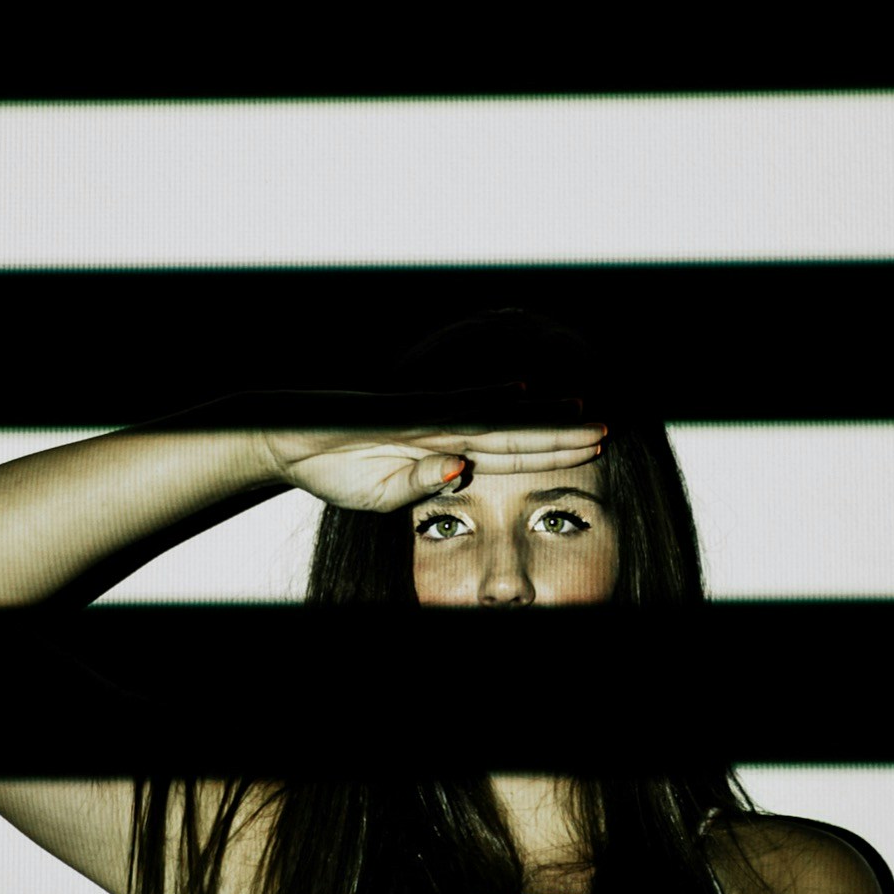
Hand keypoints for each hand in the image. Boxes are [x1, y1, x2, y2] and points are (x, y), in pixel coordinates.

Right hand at [249, 383, 603, 513]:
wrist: (284, 440)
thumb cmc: (332, 469)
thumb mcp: (382, 498)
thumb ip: (422, 487)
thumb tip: (463, 474)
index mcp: (443, 456)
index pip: (508, 456)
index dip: (550, 454)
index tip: (591, 452)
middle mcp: (444, 433)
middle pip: (516, 434)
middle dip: (563, 434)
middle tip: (609, 429)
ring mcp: (427, 420)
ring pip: (497, 419)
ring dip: (541, 418)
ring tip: (585, 413)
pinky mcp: (404, 414)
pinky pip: (453, 408)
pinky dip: (488, 402)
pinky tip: (523, 394)